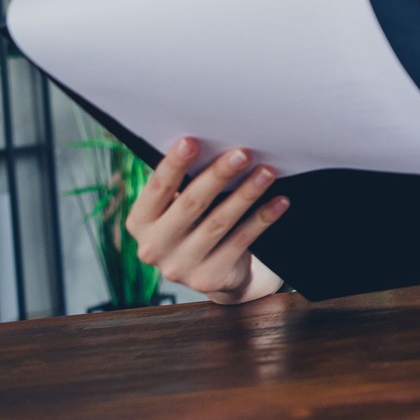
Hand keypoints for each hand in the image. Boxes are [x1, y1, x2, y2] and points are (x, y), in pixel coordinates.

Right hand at [127, 137, 289, 303]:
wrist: (211, 272)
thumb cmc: (193, 224)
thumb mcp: (177, 209)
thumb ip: (184, 186)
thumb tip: (214, 146)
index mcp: (140, 222)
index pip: (157, 188)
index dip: (174, 164)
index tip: (192, 141)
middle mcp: (153, 247)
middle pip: (191, 204)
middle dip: (218, 175)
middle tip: (242, 153)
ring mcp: (180, 266)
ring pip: (219, 222)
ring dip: (246, 194)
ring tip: (267, 173)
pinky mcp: (208, 278)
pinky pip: (241, 241)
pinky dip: (262, 219)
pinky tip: (279, 201)